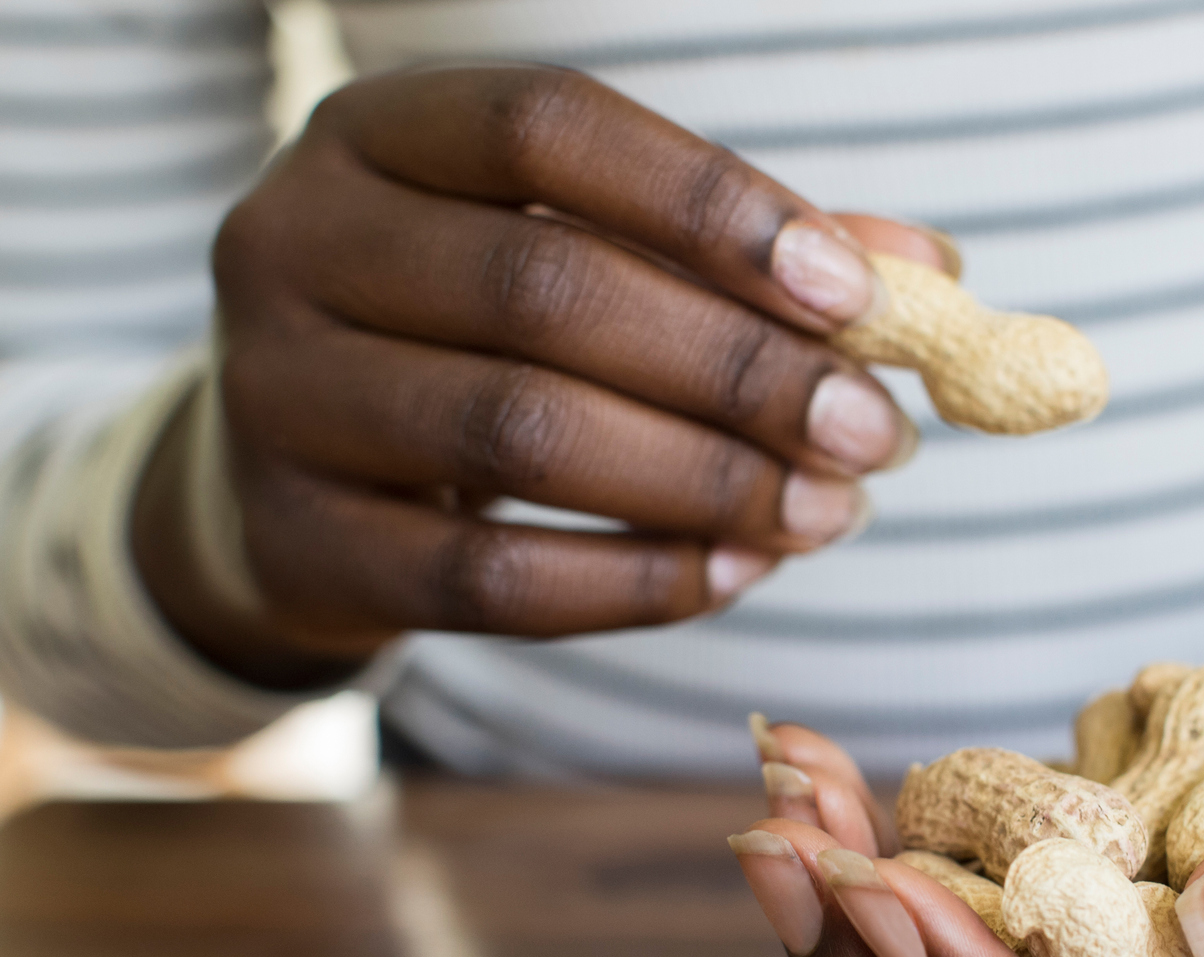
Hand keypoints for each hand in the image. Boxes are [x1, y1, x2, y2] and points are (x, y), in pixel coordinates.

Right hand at [135, 66, 946, 686]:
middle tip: (877, 434)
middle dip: (740, 370)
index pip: (549, 129)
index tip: (857, 294)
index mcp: (375, 133)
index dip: (712, 203)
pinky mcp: (299, 545)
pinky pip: (491, 578)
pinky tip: (736, 573)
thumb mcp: (583, 260)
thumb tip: (929, 272)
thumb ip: (738, 256)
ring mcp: (275, 398)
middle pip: (544, 288)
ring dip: (707, 482)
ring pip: (519, 433)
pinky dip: (637, 581)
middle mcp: (295, 243)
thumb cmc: (477, 342)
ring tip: (829, 511)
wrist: (294, 485)